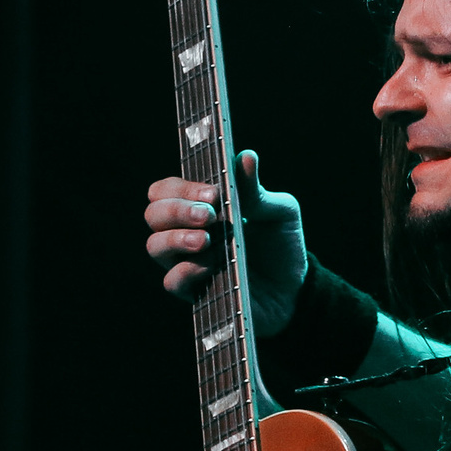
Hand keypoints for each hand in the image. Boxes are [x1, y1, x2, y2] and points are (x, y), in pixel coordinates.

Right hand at [143, 150, 307, 336]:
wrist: (296, 289)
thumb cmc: (282, 244)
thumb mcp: (279, 212)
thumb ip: (257, 190)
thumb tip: (246, 157)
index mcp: (200, 206)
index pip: (167, 189)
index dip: (181, 188)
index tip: (212, 194)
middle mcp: (185, 232)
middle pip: (154, 214)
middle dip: (177, 210)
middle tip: (208, 215)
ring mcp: (187, 262)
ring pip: (155, 245)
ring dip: (176, 238)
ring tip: (206, 239)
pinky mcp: (194, 292)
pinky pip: (172, 281)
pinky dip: (187, 270)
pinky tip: (211, 266)